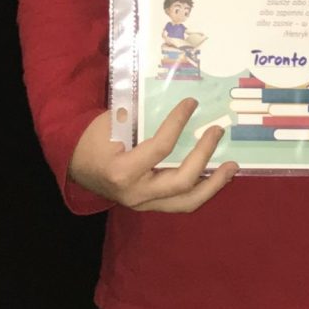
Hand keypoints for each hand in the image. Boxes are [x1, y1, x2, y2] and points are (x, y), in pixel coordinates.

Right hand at [70, 99, 237, 214]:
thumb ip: (139, 116)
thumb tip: (175, 104)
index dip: (178, 124)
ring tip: (232, 166)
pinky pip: (182, 202)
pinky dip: (202, 190)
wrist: (76, 166)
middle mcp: (136, 194)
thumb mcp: (110, 122)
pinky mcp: (152, 205)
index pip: (160, 148)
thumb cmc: (92, 139)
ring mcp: (145, 204)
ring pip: (187, 202)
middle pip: (182, 182)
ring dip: (214, 184)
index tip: (191, 103)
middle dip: (203, 155)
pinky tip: (217, 176)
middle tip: (216, 130)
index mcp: (123, 171)